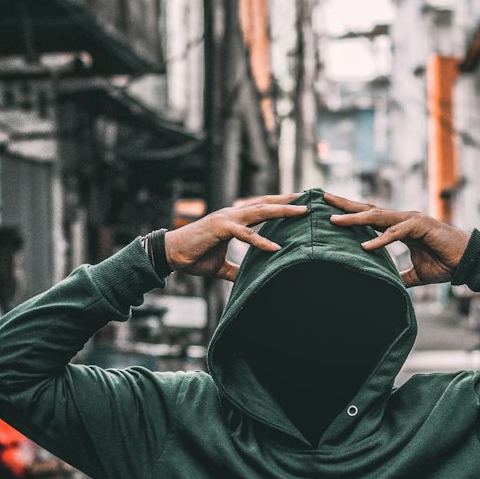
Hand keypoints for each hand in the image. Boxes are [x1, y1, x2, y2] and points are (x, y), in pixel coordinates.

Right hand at [164, 194, 307, 282]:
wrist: (171, 255)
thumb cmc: (194, 257)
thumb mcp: (221, 266)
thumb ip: (237, 270)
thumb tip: (250, 279)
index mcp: (234, 219)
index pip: (261, 208)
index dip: (280, 203)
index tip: (299, 202)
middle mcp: (232, 214)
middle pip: (265, 204)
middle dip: (287, 201)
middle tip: (308, 199)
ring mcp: (226, 219)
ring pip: (259, 212)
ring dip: (281, 211)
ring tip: (300, 213)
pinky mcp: (220, 229)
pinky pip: (244, 235)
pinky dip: (260, 241)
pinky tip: (275, 248)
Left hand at [324, 193, 468, 287]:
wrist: (467, 263)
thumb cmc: (444, 264)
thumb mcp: (415, 274)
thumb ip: (399, 275)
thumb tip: (387, 285)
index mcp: (400, 226)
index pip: (370, 217)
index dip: (350, 213)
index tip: (330, 210)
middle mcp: (403, 219)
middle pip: (369, 209)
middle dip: (345, 204)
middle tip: (323, 198)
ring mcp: (411, 220)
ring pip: (378, 217)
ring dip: (356, 219)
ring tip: (335, 221)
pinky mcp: (421, 227)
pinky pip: (396, 233)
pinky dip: (380, 240)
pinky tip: (365, 246)